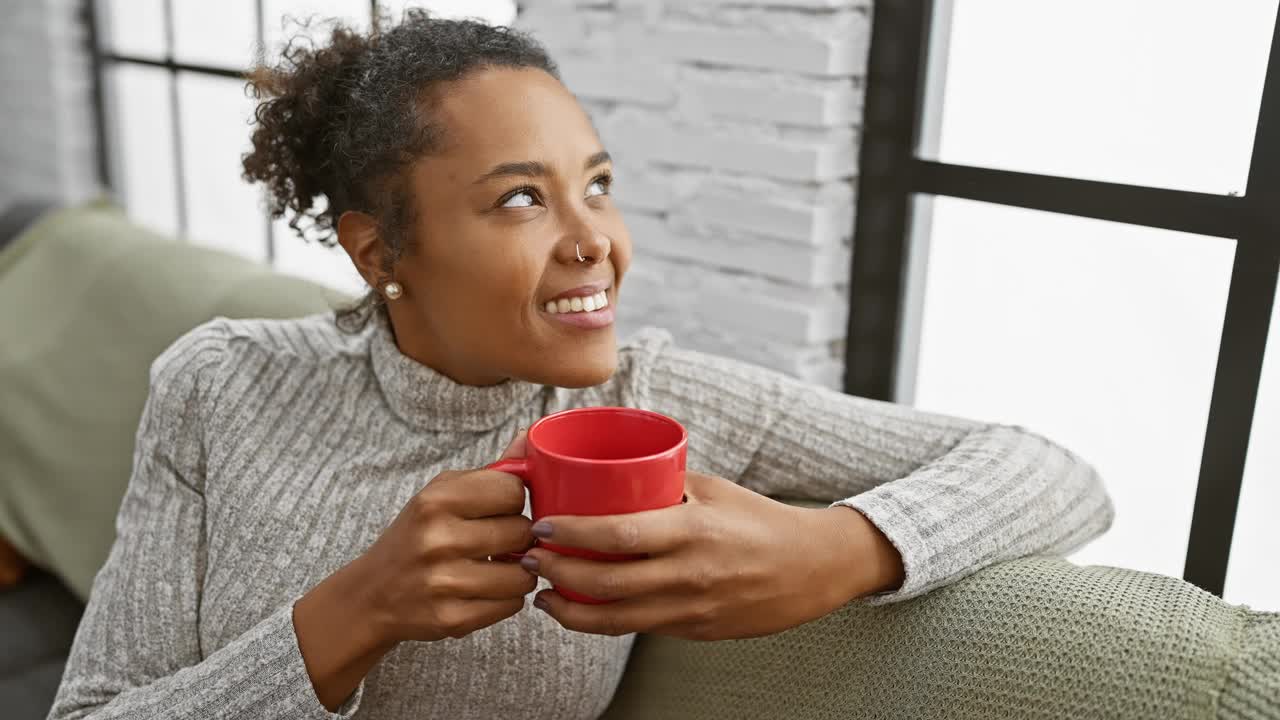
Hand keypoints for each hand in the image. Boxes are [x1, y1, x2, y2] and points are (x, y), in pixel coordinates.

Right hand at [355, 431, 538, 643]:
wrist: (373, 594)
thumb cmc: (417, 536)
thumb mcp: (442, 494)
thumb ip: (492, 471)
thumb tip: (529, 436)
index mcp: (436, 501)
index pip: (513, 490)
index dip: (514, 500)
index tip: (500, 509)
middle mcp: (438, 540)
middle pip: (522, 531)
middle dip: (518, 536)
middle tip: (500, 540)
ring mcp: (444, 583)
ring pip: (523, 573)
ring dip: (518, 571)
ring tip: (497, 566)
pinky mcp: (452, 619)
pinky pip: (512, 605)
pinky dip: (506, 598)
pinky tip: (484, 590)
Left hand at [521, 471, 903, 640]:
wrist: (812, 568)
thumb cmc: (761, 520)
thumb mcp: (714, 491)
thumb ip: (665, 488)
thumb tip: (613, 476)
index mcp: (692, 530)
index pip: (618, 535)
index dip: (573, 534)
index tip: (543, 525)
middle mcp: (688, 573)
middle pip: (606, 582)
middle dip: (557, 571)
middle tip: (530, 556)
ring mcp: (690, 609)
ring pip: (614, 618)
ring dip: (569, 608)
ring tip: (544, 593)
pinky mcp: (694, 631)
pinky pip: (637, 628)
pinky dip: (601, 621)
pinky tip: (582, 609)